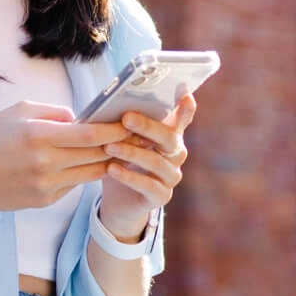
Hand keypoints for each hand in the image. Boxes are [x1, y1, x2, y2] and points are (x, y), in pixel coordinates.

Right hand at [0, 101, 128, 212]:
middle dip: (118, 145)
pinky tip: (83, 164)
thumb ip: (54, 112)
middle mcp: (46, 163)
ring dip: (105, 162)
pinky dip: (81, 174)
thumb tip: (82, 119)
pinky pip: (73, 186)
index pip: (90, 134)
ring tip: (116, 150)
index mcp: (39, 135)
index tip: (128, 123)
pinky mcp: (44, 201)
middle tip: (133, 136)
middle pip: (96, 155)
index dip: (114, 129)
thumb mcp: (19, 111)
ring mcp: (46, 185)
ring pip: (90, 174)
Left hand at [98, 93, 195, 240]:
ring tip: (109, 147)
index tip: (185, 94)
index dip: (186, 108)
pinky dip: (128, 176)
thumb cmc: (121, 161)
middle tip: (126, 118)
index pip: (183, 119)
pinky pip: (148, 185)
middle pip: (169, 137)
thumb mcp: (122, 140)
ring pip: (156, 161)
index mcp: (169, 136)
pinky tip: (111, 169)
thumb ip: (124, 124)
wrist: (118, 200)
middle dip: (147, 126)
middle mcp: (176, 154)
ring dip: (131, 152)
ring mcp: (171, 176)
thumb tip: (112, 104)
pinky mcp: (162, 197)